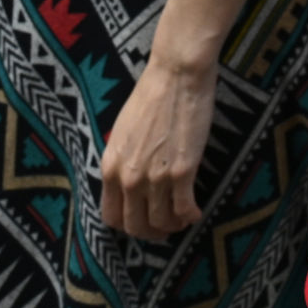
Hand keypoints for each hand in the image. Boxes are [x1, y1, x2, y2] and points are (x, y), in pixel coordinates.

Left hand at [99, 49, 215, 239]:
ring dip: (173, 226)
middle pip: (135, 226)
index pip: (111, 216)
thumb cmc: (151, 95)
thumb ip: (123, 160)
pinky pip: (184, 209)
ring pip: (161, 222)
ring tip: (183, 218)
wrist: (176, 74)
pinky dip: (190, 216)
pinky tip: (196, 211)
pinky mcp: (182, 172)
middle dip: (151, 233)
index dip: (128, 225)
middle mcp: (129, 178)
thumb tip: (130, 182)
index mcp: (110, 167)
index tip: (142, 221)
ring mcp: (155, 177)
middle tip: (165, 227)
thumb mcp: (123, 132)